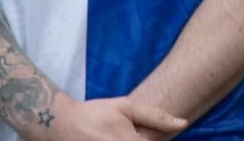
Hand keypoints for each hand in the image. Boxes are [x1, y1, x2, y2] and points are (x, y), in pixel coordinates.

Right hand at [47, 96, 186, 140]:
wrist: (60, 124)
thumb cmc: (96, 113)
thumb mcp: (126, 107)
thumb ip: (156, 117)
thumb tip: (183, 124)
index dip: (159, 139)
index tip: (143, 131)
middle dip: (145, 140)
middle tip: (130, 132)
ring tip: (120, 133)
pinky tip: (116, 137)